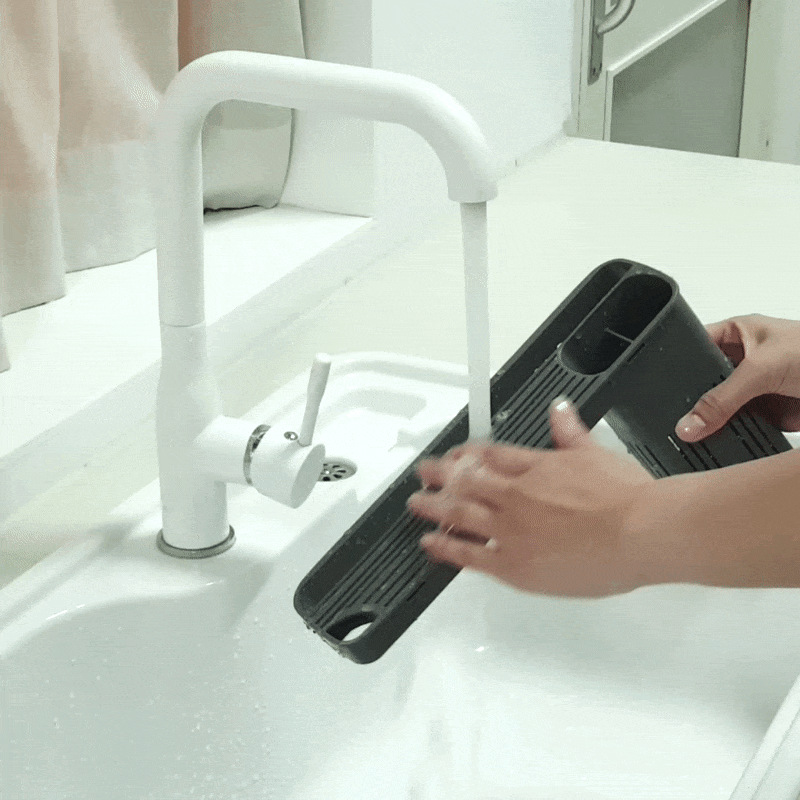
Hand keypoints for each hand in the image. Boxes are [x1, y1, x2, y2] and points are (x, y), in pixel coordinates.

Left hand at [407, 397, 654, 597]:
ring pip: (460, 514)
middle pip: (466, 482)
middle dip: (440, 477)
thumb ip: (571, 432)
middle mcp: (516, 495)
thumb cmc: (627, 497)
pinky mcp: (514, 565)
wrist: (641, 532)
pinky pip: (470, 555)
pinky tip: (431, 543)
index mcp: (535, 466)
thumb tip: (560, 409)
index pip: (489, 456)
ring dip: (434, 507)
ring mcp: (511, 530)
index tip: (454, 456)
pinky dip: (447, 547)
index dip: (465, 455)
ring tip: (417, 504)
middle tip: (423, 475)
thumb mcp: (596, 453)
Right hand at [676, 314, 799, 441]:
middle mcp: (743, 360)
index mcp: (738, 333)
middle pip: (703, 383)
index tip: (656, 387)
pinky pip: (739, 427)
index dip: (674, 364)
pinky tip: (717, 443)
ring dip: (711, 421)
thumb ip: (721, 399)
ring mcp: (754, 388)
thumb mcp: (762, 369)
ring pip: (719, 408)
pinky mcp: (767, 413)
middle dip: (692, 400)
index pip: (693, 346)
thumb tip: (689, 423)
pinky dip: (730, 436)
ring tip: (692, 434)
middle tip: (675, 417)